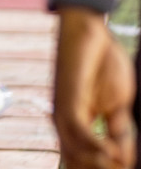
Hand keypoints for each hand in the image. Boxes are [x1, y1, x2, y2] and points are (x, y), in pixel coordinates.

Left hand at [55, 8, 135, 168]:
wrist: (90, 32)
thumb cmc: (102, 65)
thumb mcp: (117, 105)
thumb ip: (118, 130)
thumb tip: (123, 158)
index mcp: (76, 124)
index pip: (81, 160)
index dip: (100, 168)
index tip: (122, 168)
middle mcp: (65, 121)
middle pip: (76, 162)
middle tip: (122, 167)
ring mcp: (64, 110)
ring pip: (75, 153)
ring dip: (100, 164)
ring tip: (120, 163)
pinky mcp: (69, 97)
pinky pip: (77, 130)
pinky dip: (94, 146)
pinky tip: (111, 152)